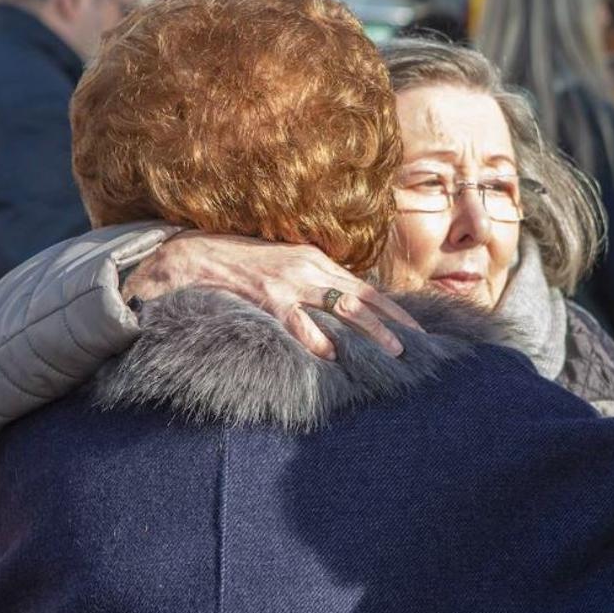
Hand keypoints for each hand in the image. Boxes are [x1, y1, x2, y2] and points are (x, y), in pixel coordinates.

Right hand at [121, 231, 421, 360]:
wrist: (198, 255)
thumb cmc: (242, 263)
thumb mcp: (285, 266)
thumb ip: (312, 281)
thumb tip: (341, 304)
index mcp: (316, 260)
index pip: (365, 286)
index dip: (392, 308)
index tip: (415, 327)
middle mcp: (309, 268)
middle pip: (363, 298)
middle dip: (392, 322)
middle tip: (414, 346)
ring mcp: (291, 283)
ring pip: (342, 310)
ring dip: (369, 334)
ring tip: (391, 353)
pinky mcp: (269, 297)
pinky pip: (302, 324)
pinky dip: (320, 342)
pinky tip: (335, 357)